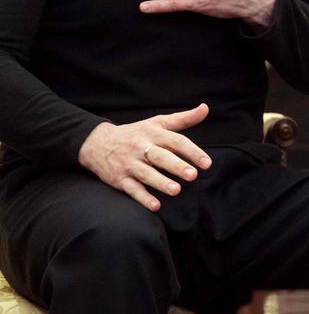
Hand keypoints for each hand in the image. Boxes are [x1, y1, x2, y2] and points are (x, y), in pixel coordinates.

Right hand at [77, 103, 212, 211]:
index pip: (176, 141)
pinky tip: (156, 206)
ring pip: (146, 174)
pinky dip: (143, 198)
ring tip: (176, 190)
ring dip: (161, 183)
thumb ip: (184, 118)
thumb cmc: (136, 133)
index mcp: (154, 134)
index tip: (207, 163)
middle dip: (176, 166)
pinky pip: (132, 189)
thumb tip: (205, 108)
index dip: (192, 151)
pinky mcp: (119, 179)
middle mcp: (141, 148)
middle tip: (193, 175)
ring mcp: (129, 164)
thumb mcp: (158, 123)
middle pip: (160, 157)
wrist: (97, 142)